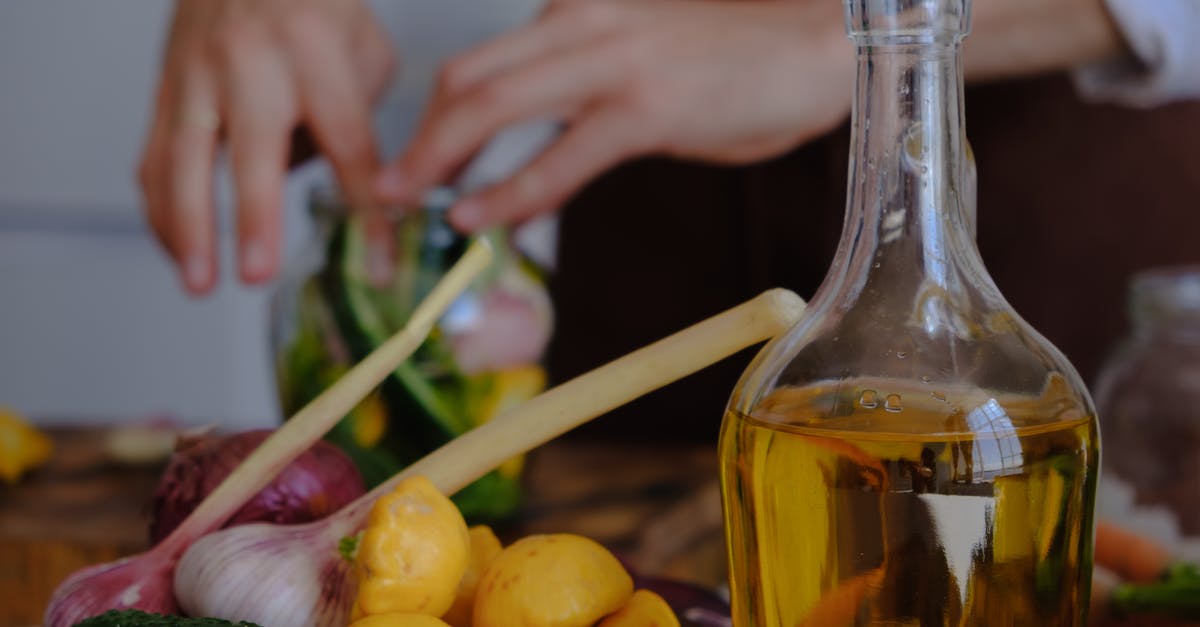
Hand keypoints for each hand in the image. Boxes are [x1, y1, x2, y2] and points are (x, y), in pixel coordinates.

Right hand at [139, 0, 394, 294]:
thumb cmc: (312, 11)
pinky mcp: (164, 89)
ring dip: (188, 227)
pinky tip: (180, 251)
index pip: (348, 144)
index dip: (365, 209)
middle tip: (256, 273)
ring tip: (200, 283)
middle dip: (253, 217)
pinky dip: (161, 211)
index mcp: (315, 52)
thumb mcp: (363, 51)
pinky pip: (153, 156)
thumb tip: (356, 201)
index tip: (377, 263)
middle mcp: (250, 62)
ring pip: (183, 158)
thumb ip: (359, 124)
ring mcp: (197, 75)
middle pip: (253, 149)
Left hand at [375, 0, 852, 232]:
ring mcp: (610, 63)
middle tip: (386, 189)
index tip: (419, 164)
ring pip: (493, 108)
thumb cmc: (735, 65)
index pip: (482, 65)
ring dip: (439, 161)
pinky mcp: (643, 107)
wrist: (817, 46)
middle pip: (467, 80)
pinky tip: (479, 218)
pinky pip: (557, 157)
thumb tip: (540, 157)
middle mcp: (579, 27)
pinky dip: (507, 191)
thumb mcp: (642, 70)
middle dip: (418, 139)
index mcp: (575, 16)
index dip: (436, 119)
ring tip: (407, 206)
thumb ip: (584, 101)